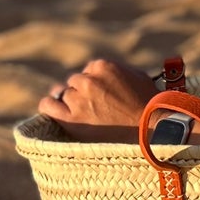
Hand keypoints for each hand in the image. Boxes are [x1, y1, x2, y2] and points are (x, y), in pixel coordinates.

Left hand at [38, 57, 158, 135]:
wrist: (151, 132)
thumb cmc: (150, 106)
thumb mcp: (138, 78)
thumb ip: (120, 71)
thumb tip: (109, 74)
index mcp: (103, 67)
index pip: (89, 70)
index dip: (95, 83)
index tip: (101, 94)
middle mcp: (88, 80)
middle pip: (75, 82)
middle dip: (83, 93)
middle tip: (94, 107)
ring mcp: (78, 99)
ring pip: (62, 93)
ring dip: (70, 102)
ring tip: (81, 114)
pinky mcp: (70, 118)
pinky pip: (48, 105)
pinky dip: (50, 107)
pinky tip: (56, 112)